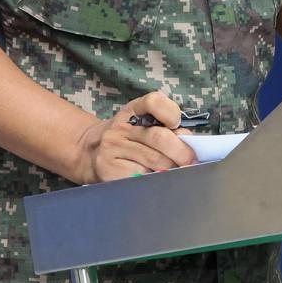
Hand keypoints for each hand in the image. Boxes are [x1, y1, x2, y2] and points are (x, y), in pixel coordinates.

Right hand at [74, 91, 197, 183]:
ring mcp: (112, 148)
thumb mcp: (143, 125)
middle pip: (159, 137)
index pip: (153, 102)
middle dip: (181, 152)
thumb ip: (167, 128)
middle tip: (190, 161)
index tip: (177, 124)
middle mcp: (121, 127)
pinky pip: (140, 176)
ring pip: (153, 160)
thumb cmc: (129, 139)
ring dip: (171, 168)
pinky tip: (158, 180)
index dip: (170, 112)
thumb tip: (188, 141)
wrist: (91, 152)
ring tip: (177, 172)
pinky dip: (154, 180)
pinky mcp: (108, 169)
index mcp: (134, 110)